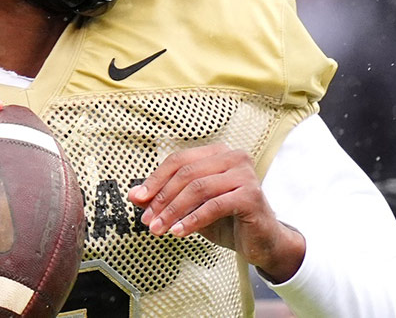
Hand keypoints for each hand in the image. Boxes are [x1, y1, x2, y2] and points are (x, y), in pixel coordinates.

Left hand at [127, 143, 304, 282]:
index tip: (138, 199)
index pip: (179, 160)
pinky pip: (214, 205)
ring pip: (198, 188)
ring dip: (174, 211)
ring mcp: (244, 175)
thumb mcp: (190, 208)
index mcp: (218, 153)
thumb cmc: (226, 220)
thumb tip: (135, 195)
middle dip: (162, 198)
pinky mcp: (251, 195)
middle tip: (147, 221)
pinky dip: (193, 219)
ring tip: (159, 229)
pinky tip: (180, 232)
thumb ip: (165, 198)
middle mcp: (234, 157)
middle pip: (186, 173)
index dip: (155, 179)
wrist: (261, 242)